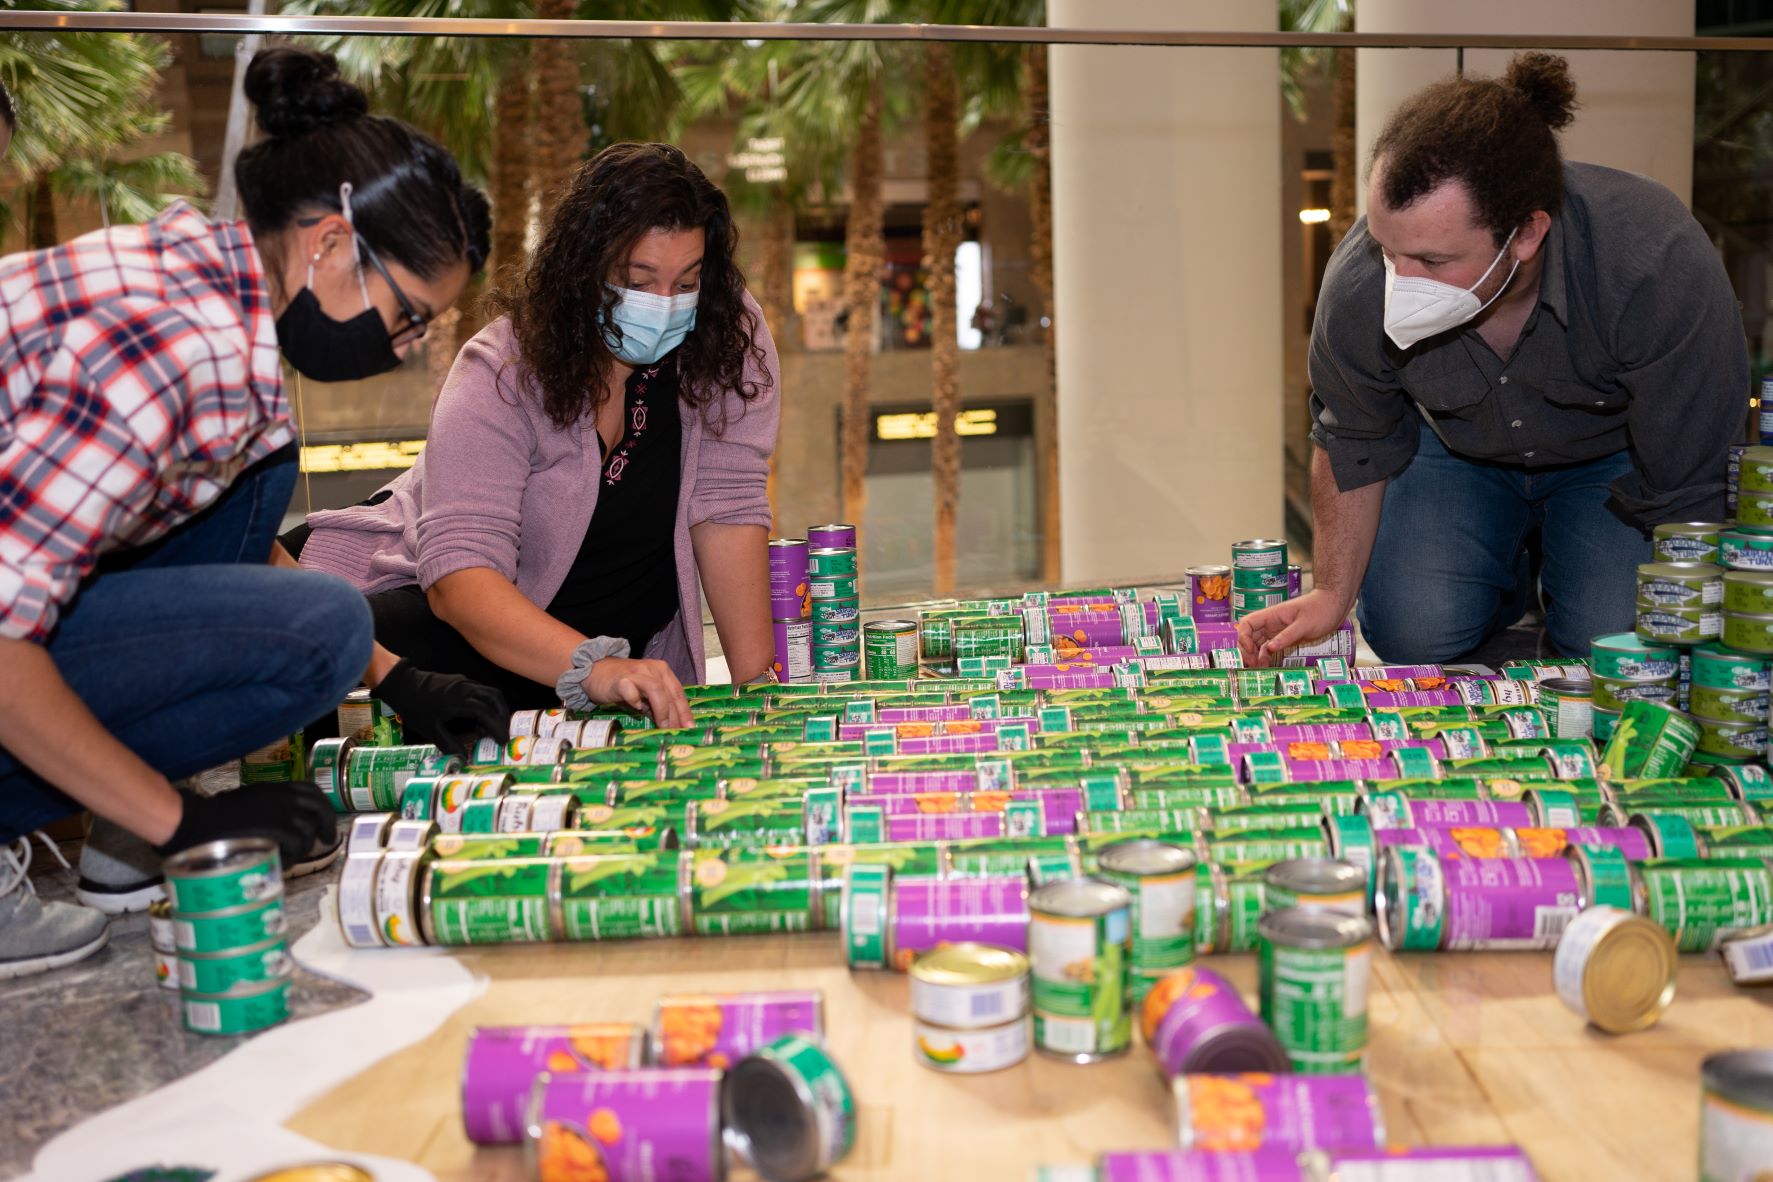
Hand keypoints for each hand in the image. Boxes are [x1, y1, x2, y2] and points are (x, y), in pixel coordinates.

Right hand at [155, 782, 334, 867]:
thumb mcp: (252, 799)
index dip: (323, 808)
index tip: (324, 822)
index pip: (313, 792)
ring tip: (287, 856)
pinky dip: (290, 858)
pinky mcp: (278, 830)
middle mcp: (286, 797)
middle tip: (327, 840)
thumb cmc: (218, 813)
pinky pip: (296, 848)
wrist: (201, 820)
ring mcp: (284, 813)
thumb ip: (272, 805)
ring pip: (307, 834)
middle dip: (326, 827)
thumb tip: (287, 820)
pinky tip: (279, 862)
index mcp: (279, 788)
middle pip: (320, 811)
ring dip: (301, 848)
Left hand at [373, 659, 509, 758]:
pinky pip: (480, 691)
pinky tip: (476, 718)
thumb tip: (463, 757)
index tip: (503, 741)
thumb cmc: (414, 706)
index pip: (487, 713)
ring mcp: (464, 682)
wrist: (401, 683)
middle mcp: (466, 688)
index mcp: (460, 701)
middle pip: (495, 698)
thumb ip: (448, 744)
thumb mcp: (430, 729)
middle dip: (503, 716)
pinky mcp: (460, 681)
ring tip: (487, 728)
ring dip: (494, 709)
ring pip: (489, 693)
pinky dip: (485, 704)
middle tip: (502, 733)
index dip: (497, 728)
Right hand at [583, 657, 693, 728]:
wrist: (595, 669)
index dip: (685, 711)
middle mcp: (652, 669)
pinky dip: (635, 701)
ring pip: (656, 690)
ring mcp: (637, 673)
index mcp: (662, 671)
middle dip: (676, 716)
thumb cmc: (622, 683)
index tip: (690, 728)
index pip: (678, 692)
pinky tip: (637, 709)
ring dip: (662, 711)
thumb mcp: (644, 693)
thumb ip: (656, 705)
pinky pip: (631, 690)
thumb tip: (671, 724)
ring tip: (662, 726)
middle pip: (670, 693)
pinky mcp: (621, 680)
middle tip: (676, 732)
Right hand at [1236, 588, 1350, 667]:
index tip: (1251, 650)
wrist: (1334, 605)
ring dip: (1254, 656)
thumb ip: (1287, 636)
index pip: (1248, 623)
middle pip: (1249, 636)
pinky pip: (1269, 648)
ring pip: (1257, 644)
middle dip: (1246, 650)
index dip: (1243, 636)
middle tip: (1252, 665)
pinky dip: (1265, 657)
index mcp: (1272, 615)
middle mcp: (1271, 623)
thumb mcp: (1305, 624)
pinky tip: (1266, 666)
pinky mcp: (1284, 638)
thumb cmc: (1320, 609)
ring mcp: (1276, 631)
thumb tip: (1270, 648)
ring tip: (1256, 669)